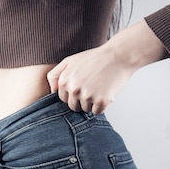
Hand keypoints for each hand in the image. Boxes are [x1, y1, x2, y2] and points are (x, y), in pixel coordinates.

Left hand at [46, 20, 167, 113]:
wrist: (118, 56)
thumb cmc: (94, 58)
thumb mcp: (70, 61)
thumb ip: (55, 75)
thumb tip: (51, 91)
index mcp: (64, 81)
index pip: (63, 99)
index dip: (73, 94)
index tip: (82, 86)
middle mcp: (74, 89)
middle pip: (73, 106)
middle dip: (81, 100)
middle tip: (92, 87)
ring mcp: (88, 96)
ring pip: (85, 110)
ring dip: (92, 103)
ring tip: (99, 88)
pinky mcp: (101, 101)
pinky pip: (97, 112)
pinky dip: (101, 105)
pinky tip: (105, 92)